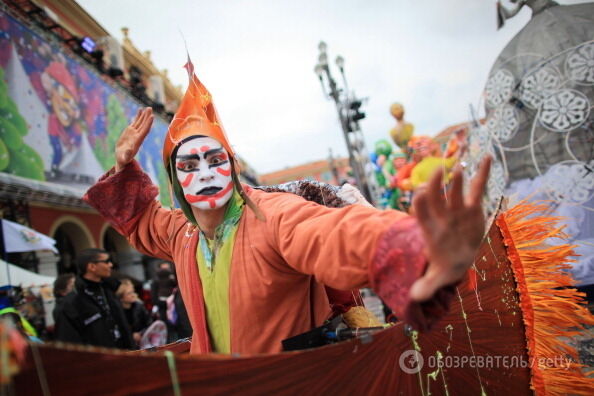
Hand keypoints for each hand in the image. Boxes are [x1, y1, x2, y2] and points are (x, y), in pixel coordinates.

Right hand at [115, 107, 153, 171]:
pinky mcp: (130, 131)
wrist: (122, 158)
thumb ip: (127, 155)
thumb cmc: (123, 159)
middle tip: (150, 108)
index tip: (152, 117)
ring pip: (141, 122)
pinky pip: (135, 122)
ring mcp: (134, 132)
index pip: (144, 131)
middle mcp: (137, 135)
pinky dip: (138, 116)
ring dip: (144, 115)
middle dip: (147, 117)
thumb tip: (129, 151)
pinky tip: (140, 110)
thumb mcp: (124, 158)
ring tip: (148, 108)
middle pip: (144, 125)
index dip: (148, 124)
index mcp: (137, 141)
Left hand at [409, 156, 491, 301]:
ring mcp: (457, 210)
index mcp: (430, 229)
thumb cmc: (445, 265)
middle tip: (438, 171)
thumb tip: (414, 298)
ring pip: (455, 191)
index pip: (420, 212)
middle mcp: (442, 215)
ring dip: (457, 179)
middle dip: (435, 184)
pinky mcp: (473, 208)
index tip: (419, 195)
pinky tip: (485, 157)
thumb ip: (426, 285)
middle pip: (436, 196)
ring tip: (460, 166)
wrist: (457, 258)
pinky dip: (481, 173)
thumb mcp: (438, 277)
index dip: (419, 204)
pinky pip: (477, 188)